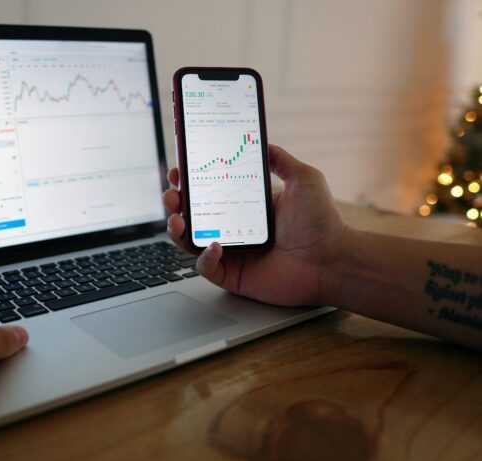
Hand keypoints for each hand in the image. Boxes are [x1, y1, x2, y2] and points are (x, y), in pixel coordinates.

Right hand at [163, 144, 345, 305]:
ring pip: (190, 242)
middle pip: (191, 215)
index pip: (208, 191)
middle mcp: (233, 228)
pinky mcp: (232, 276)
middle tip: (171, 194)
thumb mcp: (303, 179)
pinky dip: (204, 258)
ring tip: (177, 220)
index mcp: (244, 206)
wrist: (333, 261)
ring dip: (177, 230)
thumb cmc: (321, 223)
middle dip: (174, 203)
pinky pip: (206, 268)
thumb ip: (281, 159)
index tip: (179, 171)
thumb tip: (261, 140)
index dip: (189, 181)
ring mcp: (231, 253)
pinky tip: (214, 247)